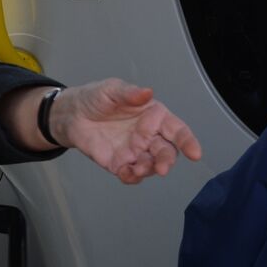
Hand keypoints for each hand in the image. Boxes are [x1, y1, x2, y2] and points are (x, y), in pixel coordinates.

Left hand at [49, 79, 202, 184]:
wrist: (72, 115)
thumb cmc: (96, 98)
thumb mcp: (112, 89)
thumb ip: (130, 93)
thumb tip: (147, 92)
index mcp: (154, 116)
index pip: (177, 130)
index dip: (188, 141)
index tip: (195, 153)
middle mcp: (149, 136)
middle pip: (167, 152)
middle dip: (167, 161)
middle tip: (163, 168)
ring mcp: (136, 151)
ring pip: (151, 165)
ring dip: (149, 170)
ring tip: (138, 170)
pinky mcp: (120, 163)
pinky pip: (131, 174)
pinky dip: (132, 177)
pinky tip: (126, 173)